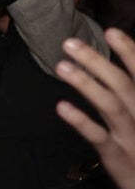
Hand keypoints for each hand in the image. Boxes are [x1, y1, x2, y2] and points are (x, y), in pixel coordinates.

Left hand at [55, 29, 134, 188]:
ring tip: (61, 66)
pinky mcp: (118, 157)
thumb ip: (131, 91)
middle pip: (121, 84)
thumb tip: (117, 67)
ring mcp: (131, 136)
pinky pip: (97, 136)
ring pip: (109, 106)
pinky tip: (61, 107)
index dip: (129, 52)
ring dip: (86, 84)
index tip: (111, 31)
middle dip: (96, 61)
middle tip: (68, 42)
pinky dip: (81, 121)